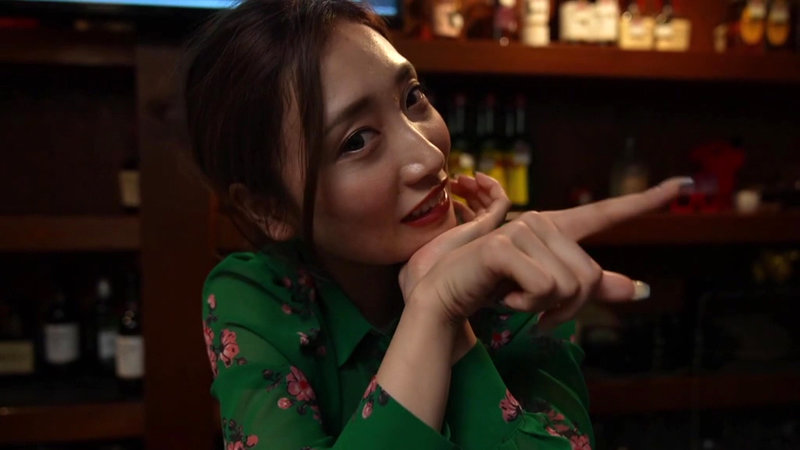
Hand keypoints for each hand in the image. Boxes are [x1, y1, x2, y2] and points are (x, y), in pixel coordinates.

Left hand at [399, 172, 510, 298]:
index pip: (469, 218)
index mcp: (459, 245)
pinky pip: (502, 202)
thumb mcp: (414, 248)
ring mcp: (484, 234)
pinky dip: (493, 186)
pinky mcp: (489, 229)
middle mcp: (475, 240)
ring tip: (461, 179)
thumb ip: (416, 236)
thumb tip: (405, 222)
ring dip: (479, 186)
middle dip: (470, 191)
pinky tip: (475, 178)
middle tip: (454, 181)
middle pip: (482, 209)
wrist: (427, 289)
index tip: (445, 191)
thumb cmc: (416, 277)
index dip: (461, 200)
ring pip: (493, 204)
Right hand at [407, 177, 692, 330]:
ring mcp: (523, 230)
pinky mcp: (504, 245)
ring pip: (569, 284)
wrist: (444, 296)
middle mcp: (542, 223)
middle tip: (537, 310)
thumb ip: (590, 287)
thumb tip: (640, 290)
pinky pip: (545, 286)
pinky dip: (526, 304)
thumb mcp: (545, 288)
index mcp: (555, 230)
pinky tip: (503, 294)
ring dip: (544, 307)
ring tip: (514, 297)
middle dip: (568, 307)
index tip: (682, 184)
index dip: (645, 200)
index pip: (606, 212)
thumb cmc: (490, 287)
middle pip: (589, 275)